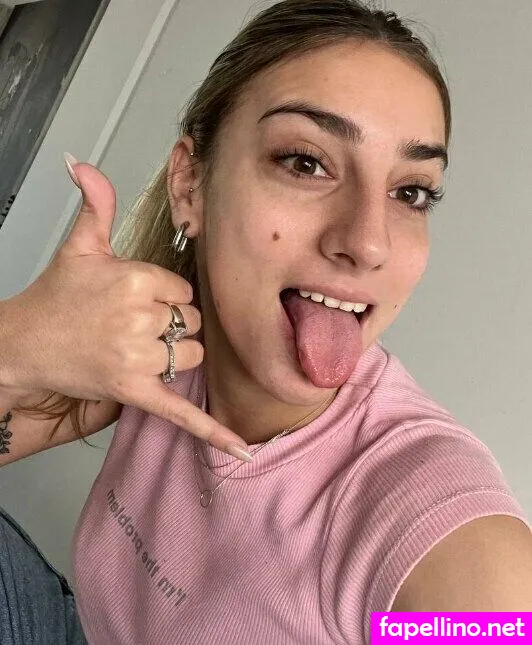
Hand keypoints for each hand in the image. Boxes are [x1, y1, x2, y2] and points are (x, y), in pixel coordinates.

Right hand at [1, 159, 250, 459]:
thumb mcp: (79, 246)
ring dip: (174, 354)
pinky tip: (242, 450)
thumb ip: (94, 205)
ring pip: (191, 355)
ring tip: (134, 349)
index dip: (165, 297)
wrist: (25, 344)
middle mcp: (140, 317)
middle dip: (171, 325)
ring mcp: (138, 356)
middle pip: (192, 323)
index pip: (183, 290)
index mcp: (135, 279)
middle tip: (132, 326)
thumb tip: (82, 162)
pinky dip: (214, 431)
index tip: (139, 300)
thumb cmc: (55, 296)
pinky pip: (182, 411)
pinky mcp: (135, 390)